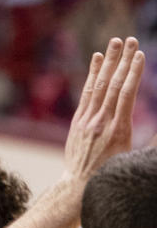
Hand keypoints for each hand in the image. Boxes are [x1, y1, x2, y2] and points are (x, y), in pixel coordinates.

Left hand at [63, 37, 144, 182]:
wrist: (80, 187)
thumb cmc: (113, 176)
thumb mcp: (134, 158)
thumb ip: (149, 140)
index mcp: (119, 130)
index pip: (126, 94)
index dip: (133, 73)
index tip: (140, 55)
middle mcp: (102, 121)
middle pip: (113, 84)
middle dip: (123, 60)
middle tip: (130, 40)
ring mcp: (88, 120)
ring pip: (99, 85)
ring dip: (108, 61)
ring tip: (115, 42)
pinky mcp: (78, 121)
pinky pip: (87, 93)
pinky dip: (92, 74)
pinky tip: (97, 59)